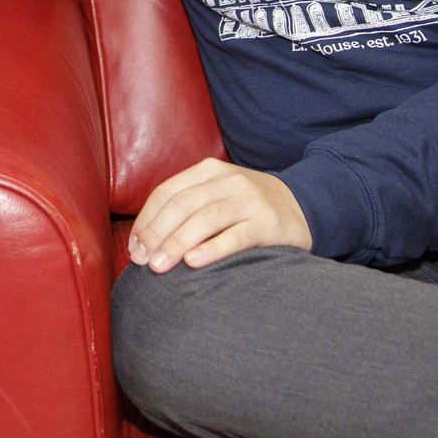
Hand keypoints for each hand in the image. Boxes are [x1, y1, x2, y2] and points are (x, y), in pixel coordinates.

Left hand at [126, 157, 311, 272]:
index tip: (134, 246)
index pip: (167, 192)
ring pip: (205, 219)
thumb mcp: (217, 195)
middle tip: (141, 261)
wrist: (304, 206)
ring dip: (177, 243)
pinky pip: (236, 236)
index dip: (146, 220)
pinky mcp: (267, 223)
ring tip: (158, 266)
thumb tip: (145, 240)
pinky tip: (193, 262)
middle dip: (156, 233)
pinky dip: (212, 249)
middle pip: (182, 205)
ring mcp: (249, 200)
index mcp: (208, 171)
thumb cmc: (248, 207)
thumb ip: (187, 207)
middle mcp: (228, 181)